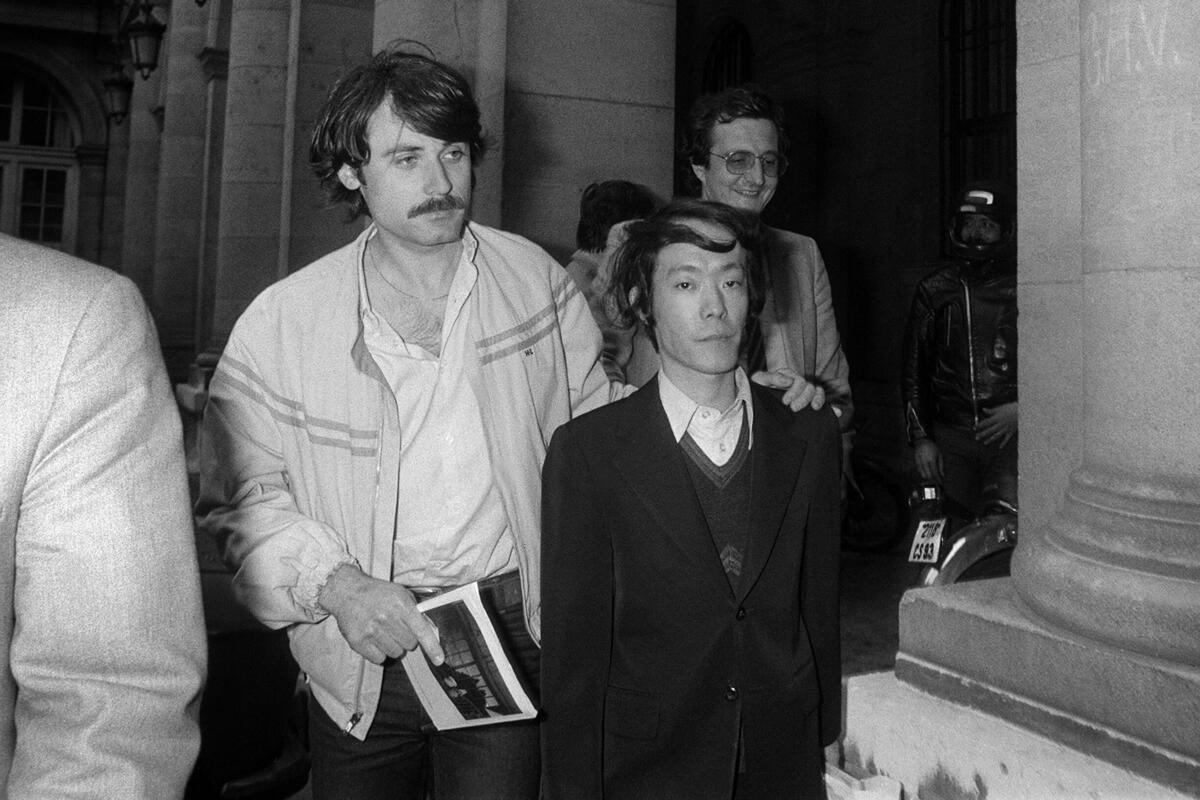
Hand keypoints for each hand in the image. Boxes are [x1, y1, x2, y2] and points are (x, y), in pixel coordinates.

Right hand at [318, 564, 443, 664]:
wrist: (347, 592)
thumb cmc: (377, 593)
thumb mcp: (400, 594)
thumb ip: (415, 611)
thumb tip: (429, 631)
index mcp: (401, 605)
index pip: (421, 630)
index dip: (432, 647)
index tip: (439, 659)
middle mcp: (386, 618)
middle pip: (409, 644)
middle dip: (406, 638)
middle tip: (396, 627)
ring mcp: (371, 631)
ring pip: (395, 653)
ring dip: (393, 645)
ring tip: (383, 631)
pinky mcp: (358, 642)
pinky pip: (379, 659)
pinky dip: (379, 652)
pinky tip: (374, 639)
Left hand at [750, 368, 825, 411]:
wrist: (754, 406)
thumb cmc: (756, 390)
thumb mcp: (759, 381)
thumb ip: (771, 378)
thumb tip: (788, 381)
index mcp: (789, 378)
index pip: (799, 381)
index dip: (794, 390)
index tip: (785, 402)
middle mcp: (799, 386)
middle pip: (810, 388)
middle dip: (803, 398)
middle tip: (793, 408)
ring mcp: (805, 397)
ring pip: (818, 394)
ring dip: (818, 400)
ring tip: (813, 409)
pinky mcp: (808, 409)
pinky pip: (825, 407)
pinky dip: (832, 409)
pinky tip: (837, 413)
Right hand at [913, 438, 942, 483]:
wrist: (922, 441)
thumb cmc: (932, 447)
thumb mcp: (940, 455)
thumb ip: (941, 466)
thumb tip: (942, 475)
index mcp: (932, 461)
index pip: (935, 473)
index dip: (938, 480)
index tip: (940, 484)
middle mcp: (925, 462)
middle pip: (928, 475)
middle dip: (933, 480)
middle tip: (936, 483)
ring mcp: (919, 462)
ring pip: (922, 474)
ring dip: (927, 478)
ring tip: (931, 480)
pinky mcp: (915, 461)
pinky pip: (918, 470)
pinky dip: (922, 473)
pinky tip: (925, 475)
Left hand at [975, 402, 1017, 445]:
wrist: (1024, 411)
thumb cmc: (1011, 408)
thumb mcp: (1001, 408)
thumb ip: (992, 411)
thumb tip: (983, 410)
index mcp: (997, 418)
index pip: (986, 422)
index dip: (979, 425)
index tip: (974, 428)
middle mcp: (1000, 424)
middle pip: (990, 430)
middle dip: (983, 434)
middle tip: (976, 438)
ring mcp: (1006, 428)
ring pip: (997, 435)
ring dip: (990, 439)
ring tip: (985, 443)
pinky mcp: (1011, 431)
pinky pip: (1007, 438)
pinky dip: (1004, 443)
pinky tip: (1000, 447)